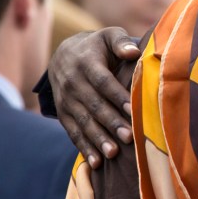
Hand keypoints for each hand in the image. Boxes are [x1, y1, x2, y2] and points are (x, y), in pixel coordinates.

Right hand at [49, 27, 139, 167]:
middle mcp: (72, 83)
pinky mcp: (63, 113)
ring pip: (82, 122)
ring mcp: (65, 100)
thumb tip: (133, 51)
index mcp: (86, 63)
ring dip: (98, 139)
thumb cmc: (98, 46)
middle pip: (93, 105)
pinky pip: (72, 132)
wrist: (64, 54)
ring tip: (113, 153)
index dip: (118, 97)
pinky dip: (84, 148)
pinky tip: (96, 163)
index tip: (134, 110)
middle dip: (111, 122)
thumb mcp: (108, 36)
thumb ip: (121, 41)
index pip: (103, 82)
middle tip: (129, 136)